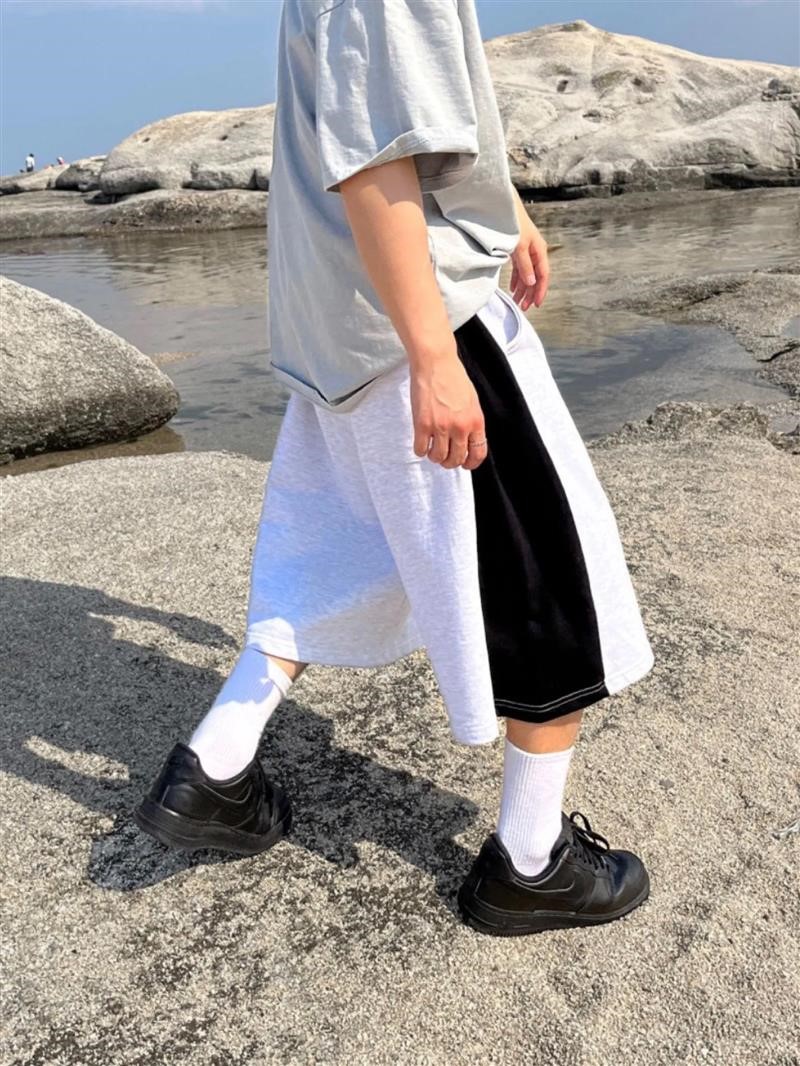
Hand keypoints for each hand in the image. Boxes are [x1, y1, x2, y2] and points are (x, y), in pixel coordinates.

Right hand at [410, 350, 486, 469]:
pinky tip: (421, 442)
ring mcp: (441, 427)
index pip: (478, 453)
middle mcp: (460, 427)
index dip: (471, 464)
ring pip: (438, 457)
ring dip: (434, 457)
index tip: (465, 464)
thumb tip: (467, 442)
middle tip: (444, 456)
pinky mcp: (423, 424)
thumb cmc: (453, 378)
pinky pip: (421, 450)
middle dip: (449, 462)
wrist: (435, 363)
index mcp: (476, 421)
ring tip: (432, 448)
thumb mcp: (472, 402)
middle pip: (456, 459)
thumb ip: (471, 422)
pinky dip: (420, 450)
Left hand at [510, 206, 549, 311]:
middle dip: (530, 293)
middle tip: (524, 307)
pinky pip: (519, 268)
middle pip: (535, 277)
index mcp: (539, 250)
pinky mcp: (517, 250)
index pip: (542, 276)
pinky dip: (516, 279)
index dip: (540, 291)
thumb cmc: (513, 224)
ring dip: (522, 288)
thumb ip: (525, 265)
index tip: (536, 304)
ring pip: (526, 274)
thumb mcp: (519, 247)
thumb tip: (531, 283)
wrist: (503, 207)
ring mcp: (526, 251)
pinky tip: (513, 288)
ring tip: (517, 301)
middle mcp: (535, 252)